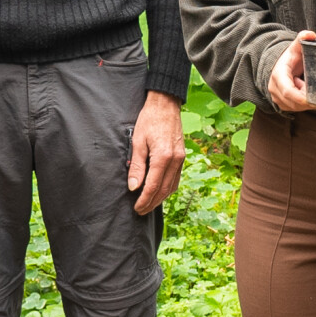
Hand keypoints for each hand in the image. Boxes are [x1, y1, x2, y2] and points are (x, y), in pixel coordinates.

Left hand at [129, 90, 185, 215]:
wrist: (166, 105)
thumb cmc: (149, 120)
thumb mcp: (137, 141)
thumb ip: (137, 166)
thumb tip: (133, 187)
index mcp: (163, 157)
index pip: (152, 186)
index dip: (144, 200)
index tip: (136, 208)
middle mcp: (175, 160)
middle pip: (163, 190)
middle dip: (151, 203)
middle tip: (140, 211)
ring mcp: (181, 159)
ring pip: (172, 186)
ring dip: (160, 198)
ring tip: (148, 205)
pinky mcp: (182, 157)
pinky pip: (176, 179)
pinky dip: (167, 189)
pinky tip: (159, 192)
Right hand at [267, 32, 315, 112]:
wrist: (279, 66)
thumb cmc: (289, 58)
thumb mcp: (296, 47)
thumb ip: (303, 38)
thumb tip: (311, 34)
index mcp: (278, 75)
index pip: (289, 92)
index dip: (303, 99)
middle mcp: (274, 89)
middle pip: (294, 102)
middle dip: (310, 103)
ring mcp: (277, 98)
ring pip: (295, 108)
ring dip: (309, 105)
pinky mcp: (282, 104)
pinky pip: (295, 109)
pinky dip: (306, 106)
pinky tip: (315, 100)